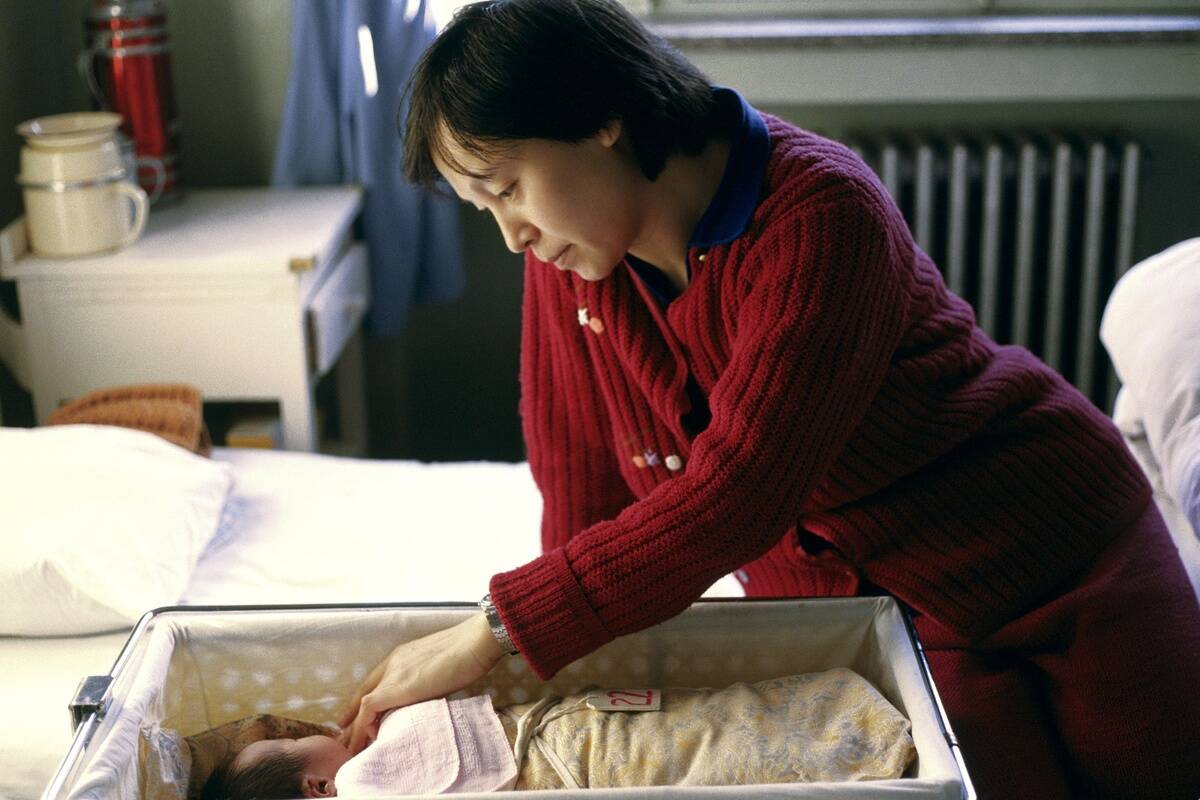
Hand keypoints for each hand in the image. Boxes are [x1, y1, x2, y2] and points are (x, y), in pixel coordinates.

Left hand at [337, 613, 503, 754]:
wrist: (473, 643)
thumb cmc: (470, 651)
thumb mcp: (443, 666)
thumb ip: (430, 680)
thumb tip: (430, 698)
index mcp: (403, 655)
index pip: (376, 680)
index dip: (365, 700)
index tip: (357, 716)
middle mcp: (393, 663)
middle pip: (364, 692)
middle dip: (352, 716)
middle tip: (344, 736)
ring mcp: (393, 674)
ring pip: (363, 704)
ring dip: (356, 727)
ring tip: (350, 747)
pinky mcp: (395, 688)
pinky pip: (369, 710)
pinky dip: (364, 726)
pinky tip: (366, 741)